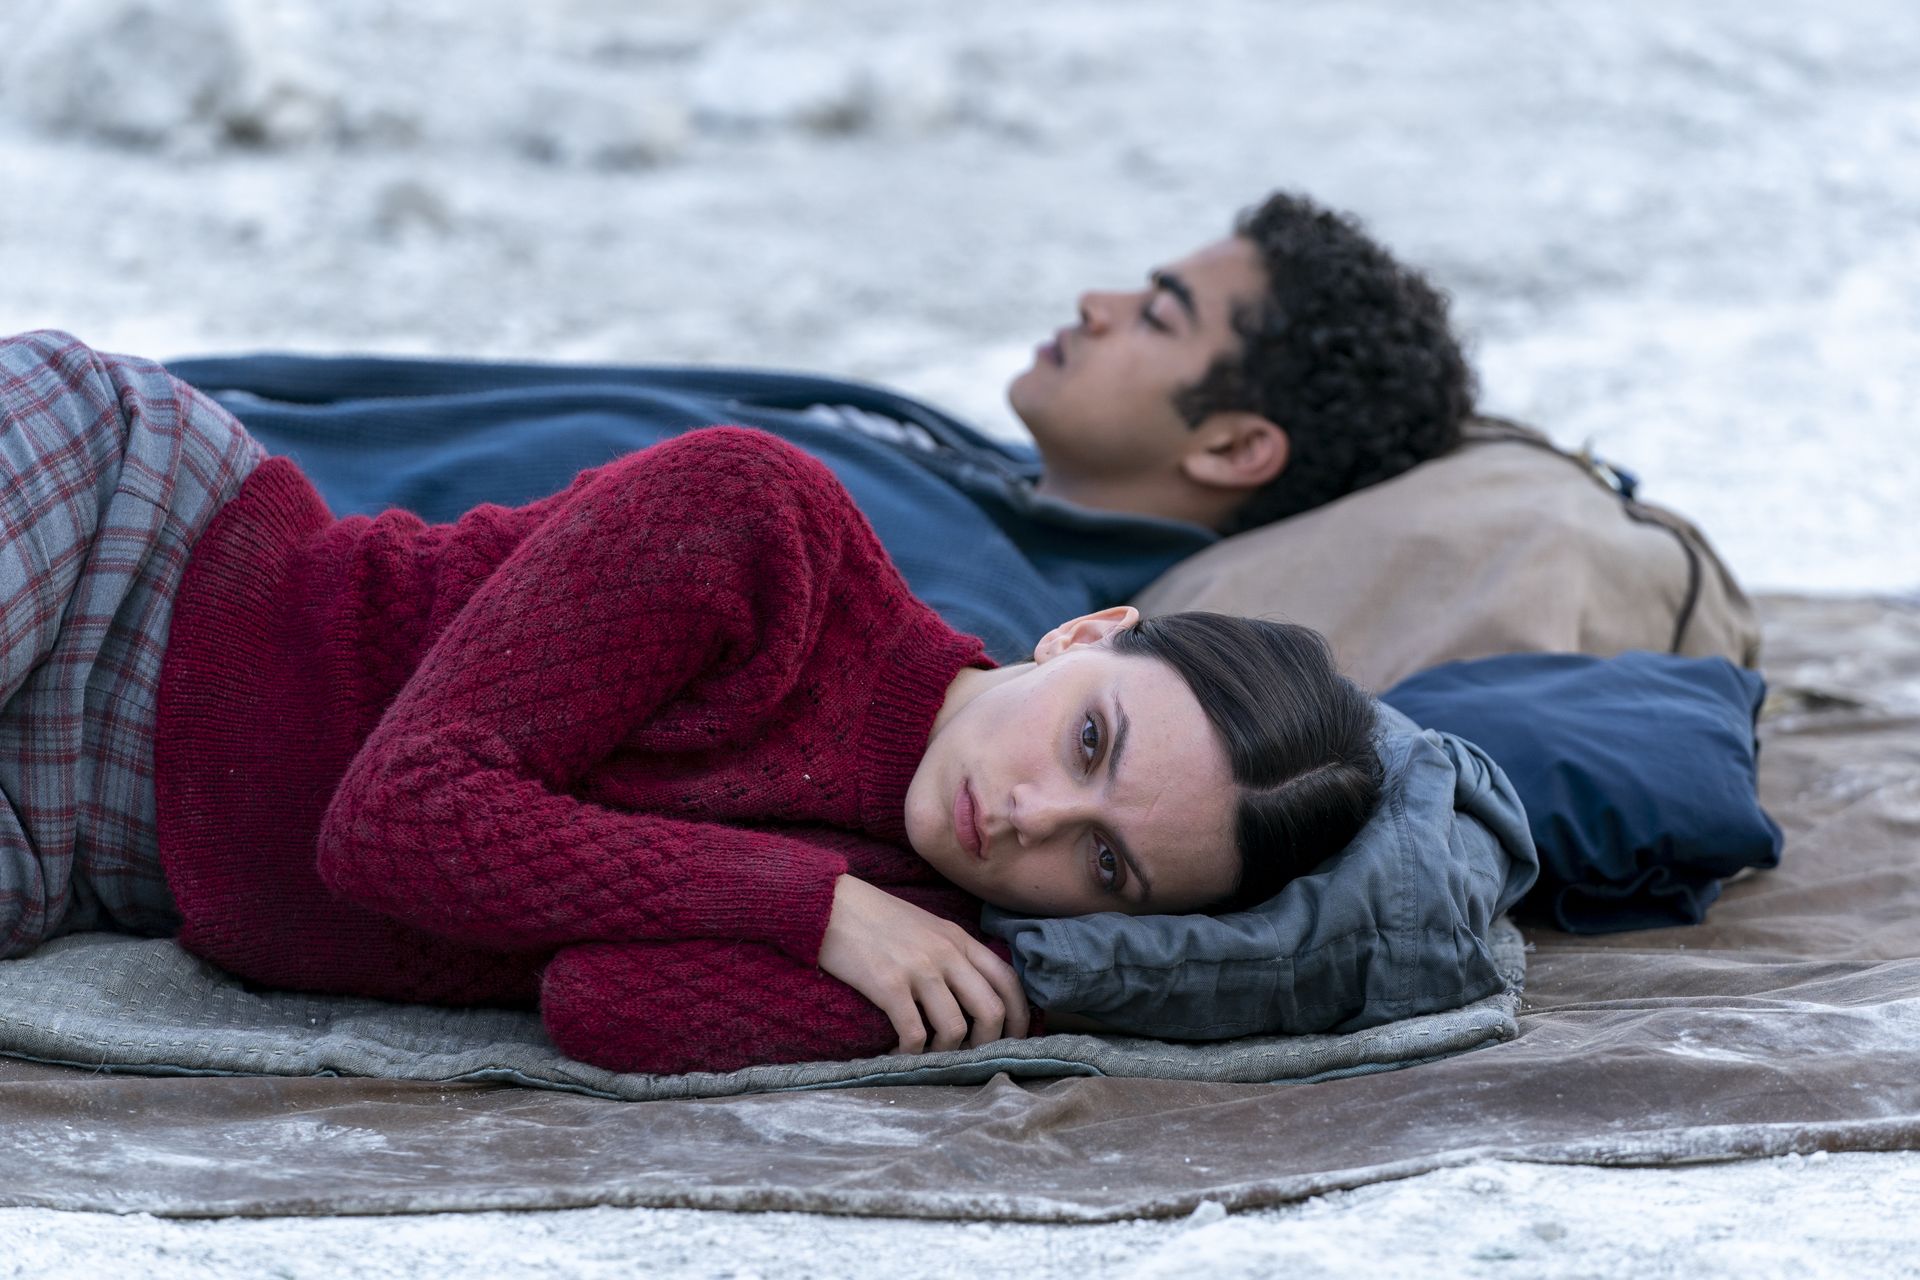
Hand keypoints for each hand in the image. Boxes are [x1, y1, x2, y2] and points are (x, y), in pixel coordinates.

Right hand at [816, 875, 1030, 1054]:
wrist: (829, 903)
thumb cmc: (874, 918)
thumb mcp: (926, 927)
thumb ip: (952, 953)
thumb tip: (970, 995)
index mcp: (959, 938)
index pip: (1007, 980)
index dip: (1019, 1016)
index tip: (1013, 1040)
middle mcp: (947, 952)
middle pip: (991, 1010)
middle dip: (987, 1044)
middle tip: (970, 1057)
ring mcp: (919, 969)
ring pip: (954, 1029)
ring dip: (945, 1053)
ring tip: (928, 1055)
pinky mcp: (889, 985)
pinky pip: (914, 1035)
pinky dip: (910, 1054)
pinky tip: (898, 1054)